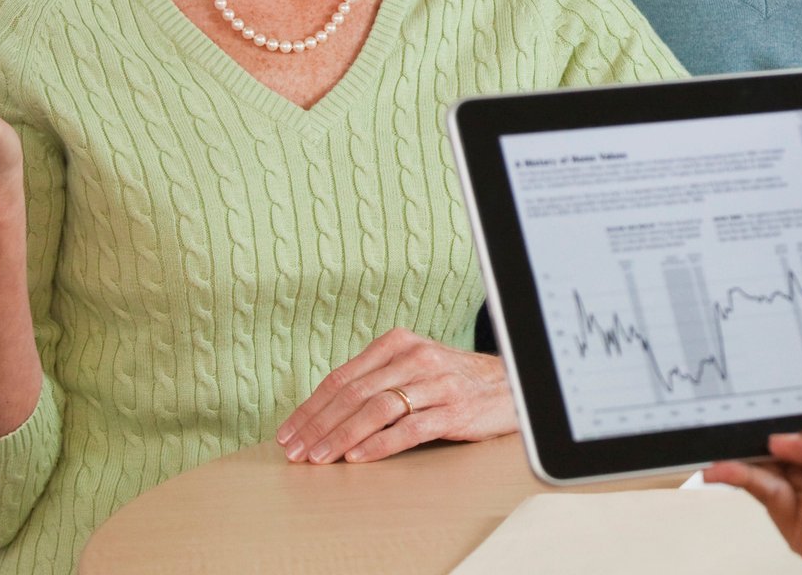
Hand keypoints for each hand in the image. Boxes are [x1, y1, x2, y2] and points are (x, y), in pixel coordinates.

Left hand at [276, 328, 515, 464]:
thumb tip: (325, 413)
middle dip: (317, 425)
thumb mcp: (415, 365)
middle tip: (294, 450)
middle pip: (354, 393)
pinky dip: (380, 445)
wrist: (513, 383)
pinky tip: (359, 458)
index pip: (343, 377)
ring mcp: (436, 383)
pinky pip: (410, 429)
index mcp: (399, 343)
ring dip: (341, 437)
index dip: (311, 407)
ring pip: (377, 410)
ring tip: (319, 458)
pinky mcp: (454, 410)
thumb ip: (377, 379)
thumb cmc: (455, 379)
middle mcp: (415, 358)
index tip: (288, 431)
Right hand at [703, 408, 801, 571]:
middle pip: (767, 450)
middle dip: (743, 438)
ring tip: (721, 454)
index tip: (746, 403)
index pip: (790, 424)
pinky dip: (746, 483)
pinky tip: (735, 471)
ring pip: (760, 474)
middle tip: (722, 424)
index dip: (768, 414)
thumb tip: (785, 442)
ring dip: (737, 463)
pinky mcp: (799, 526)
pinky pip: (768, 499)